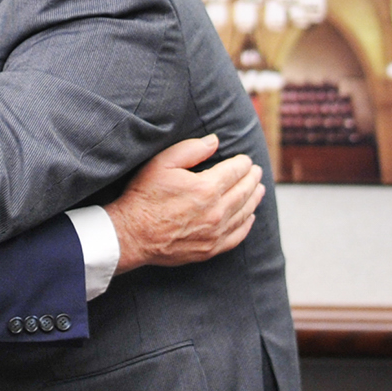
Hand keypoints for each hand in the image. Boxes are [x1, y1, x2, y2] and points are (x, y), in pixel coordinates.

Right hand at [106, 135, 265, 272]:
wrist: (132, 235)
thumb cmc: (144, 196)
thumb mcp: (162, 163)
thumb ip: (191, 149)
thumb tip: (215, 141)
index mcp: (206, 188)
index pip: (236, 171)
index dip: (243, 163)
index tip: (245, 160)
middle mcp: (216, 212)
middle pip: (244, 191)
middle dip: (253, 179)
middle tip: (257, 172)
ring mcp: (215, 233)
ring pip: (244, 213)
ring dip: (254, 199)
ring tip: (259, 190)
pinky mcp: (210, 249)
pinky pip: (237, 236)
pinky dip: (247, 224)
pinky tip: (249, 217)